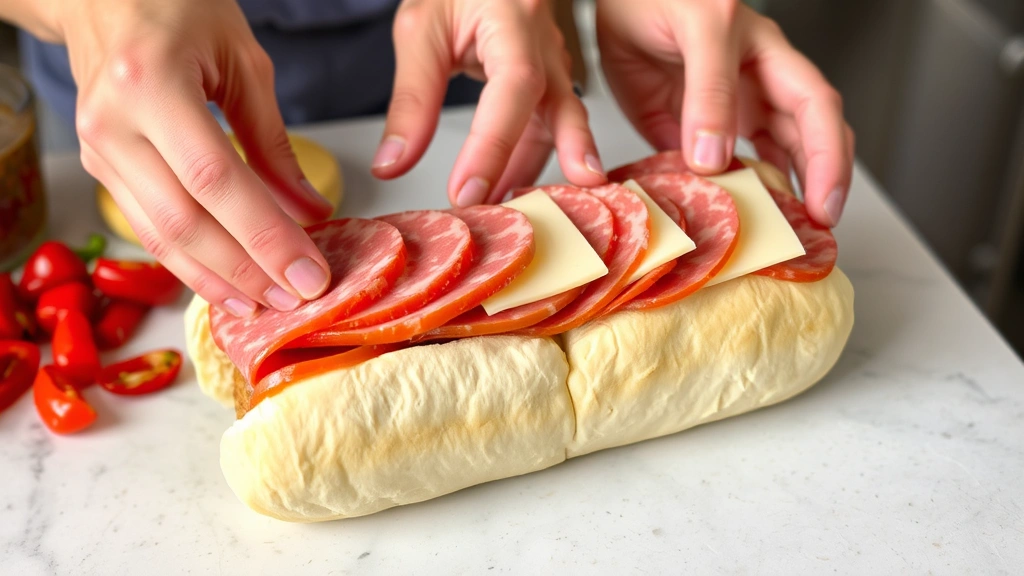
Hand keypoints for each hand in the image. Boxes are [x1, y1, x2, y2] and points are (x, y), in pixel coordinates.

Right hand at [59, 0, 334, 315]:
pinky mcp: (101, 168)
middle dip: (246, 270)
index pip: (216, 181)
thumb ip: (275, 144)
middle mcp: (113, 123)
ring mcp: (98, 150)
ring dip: (217, 279)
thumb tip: (312, 211)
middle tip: (296, 299)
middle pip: (185, 221)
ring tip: (266, 305)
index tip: (308, 274)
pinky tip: (227, 283)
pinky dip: (191, 262)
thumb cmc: (177, 11)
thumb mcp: (243, 63)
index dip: (265, 237)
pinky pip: (149, 228)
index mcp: (151, 84)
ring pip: (161, 236)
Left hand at [373, 0, 606, 204]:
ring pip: (558, 124)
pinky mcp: (545, 80)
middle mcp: (544, 43)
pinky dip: (528, 161)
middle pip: (563, 106)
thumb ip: (411, 99)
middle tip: (560, 206)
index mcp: (514, 19)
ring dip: (538, 171)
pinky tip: (508, 192)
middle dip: (564, 160)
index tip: (467, 192)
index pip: (513, 87)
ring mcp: (551, 62)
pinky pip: (545, 127)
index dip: (493, 145)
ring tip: (516, 219)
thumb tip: (392, 165)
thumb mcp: (419, 29)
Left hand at [597, 0, 853, 226]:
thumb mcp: (697, 29)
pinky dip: (726, 194)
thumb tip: (714, 160)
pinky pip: (719, 167)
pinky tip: (731, 219)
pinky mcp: (693, 129)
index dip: (827, 159)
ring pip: (767, 159)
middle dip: (817, 187)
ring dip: (777, 196)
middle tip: (814, 233)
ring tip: (781, 235)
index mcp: (769, 57)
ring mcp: (728, 111)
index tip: (823, 203)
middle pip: (806, 141)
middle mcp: (757, 87)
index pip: (816, 109)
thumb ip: (707, 91)